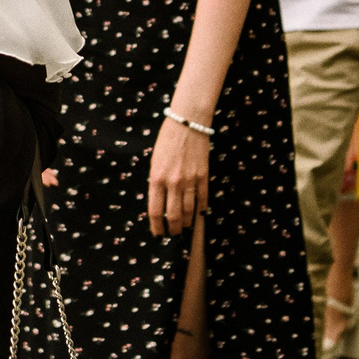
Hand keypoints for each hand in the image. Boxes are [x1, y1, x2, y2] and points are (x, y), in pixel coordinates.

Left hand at [146, 114, 210, 236]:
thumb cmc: (167, 140)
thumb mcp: (154, 161)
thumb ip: (156, 181)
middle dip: (172, 229)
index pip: (155, 210)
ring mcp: (190, 180)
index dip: (156, 226)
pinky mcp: (203, 176)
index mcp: (156, 178)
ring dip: (186, 223)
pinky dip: (200, 209)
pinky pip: (202, 198)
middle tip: (172, 235)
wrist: (187, 122)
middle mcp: (173, 182)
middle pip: (173, 215)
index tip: (157, 234)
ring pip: (188, 210)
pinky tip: (198, 214)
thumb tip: (159, 201)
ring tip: (184, 228)